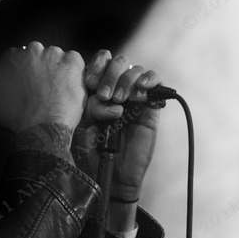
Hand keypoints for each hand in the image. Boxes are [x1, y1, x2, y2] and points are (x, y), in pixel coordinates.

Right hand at [0, 42, 86, 133]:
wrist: (42, 128)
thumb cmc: (15, 119)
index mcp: (12, 57)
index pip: (18, 57)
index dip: (24, 70)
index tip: (28, 83)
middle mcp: (33, 50)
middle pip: (39, 55)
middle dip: (41, 68)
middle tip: (43, 88)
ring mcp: (55, 54)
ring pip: (57, 57)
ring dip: (58, 69)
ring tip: (58, 89)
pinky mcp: (73, 62)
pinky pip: (75, 60)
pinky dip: (74, 71)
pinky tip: (70, 86)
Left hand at [72, 51, 161, 230]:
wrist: (111, 175)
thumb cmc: (91, 153)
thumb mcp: (82, 126)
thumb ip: (89, 105)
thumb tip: (102, 95)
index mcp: (96, 91)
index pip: (100, 63)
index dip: (96, 67)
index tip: (89, 83)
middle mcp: (116, 90)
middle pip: (118, 62)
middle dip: (111, 74)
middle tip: (105, 95)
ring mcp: (134, 97)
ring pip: (135, 69)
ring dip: (127, 79)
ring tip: (120, 100)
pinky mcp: (150, 107)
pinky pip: (156, 82)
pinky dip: (150, 79)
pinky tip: (141, 89)